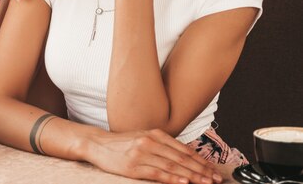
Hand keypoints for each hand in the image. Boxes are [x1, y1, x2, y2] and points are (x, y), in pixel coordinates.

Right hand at [87, 129, 221, 183]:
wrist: (97, 144)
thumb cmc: (121, 143)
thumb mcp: (143, 138)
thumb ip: (162, 145)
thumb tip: (185, 157)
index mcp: (155, 134)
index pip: (183, 149)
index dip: (201, 160)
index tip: (214, 170)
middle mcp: (150, 141)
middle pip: (181, 157)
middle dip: (201, 170)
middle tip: (216, 179)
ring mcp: (141, 153)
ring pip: (172, 165)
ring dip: (192, 175)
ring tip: (206, 182)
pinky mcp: (133, 166)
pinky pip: (157, 173)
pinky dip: (172, 178)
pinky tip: (183, 182)